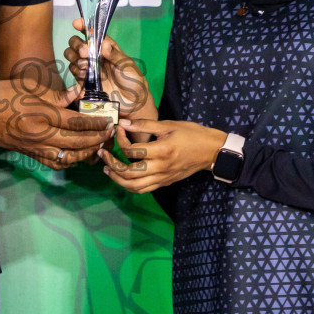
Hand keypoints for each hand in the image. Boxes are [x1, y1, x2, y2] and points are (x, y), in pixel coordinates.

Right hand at [0, 78, 113, 170]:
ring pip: (68, 157)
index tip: (109, 121)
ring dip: (86, 153)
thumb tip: (78, 94)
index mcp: (41, 115)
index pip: (76, 122)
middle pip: (76, 142)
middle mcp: (40, 135)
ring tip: (97, 145)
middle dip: (96, 139)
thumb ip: (56, 94)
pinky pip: (54, 163)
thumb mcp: (29, 86)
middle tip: (109, 134)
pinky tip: (77, 154)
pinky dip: (69, 161)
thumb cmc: (1, 94)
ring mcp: (34, 147)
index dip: (95, 123)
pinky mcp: (29, 154)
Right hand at [63, 19, 156, 120]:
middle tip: (85, 53)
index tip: (76, 24)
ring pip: (72, 57)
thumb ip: (114, 54)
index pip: (93, 33)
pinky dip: (76, 72)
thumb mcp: (127, 65)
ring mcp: (89, 68)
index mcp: (107, 48)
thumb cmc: (134, 81)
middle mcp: (95, 56)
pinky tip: (85, 76)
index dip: (83, 26)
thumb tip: (103, 43)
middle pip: (76, 43)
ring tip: (86, 66)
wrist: (133, 103)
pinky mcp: (84, 81)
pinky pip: (73, 72)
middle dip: (77, 45)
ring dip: (75, 59)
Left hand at [99, 118, 227, 193]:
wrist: (211, 151)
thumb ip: (144, 125)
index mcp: (161, 151)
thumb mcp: (168, 125)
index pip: (131, 150)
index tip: (118, 129)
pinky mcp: (165, 183)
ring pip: (133, 186)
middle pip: (128, 173)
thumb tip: (124, 123)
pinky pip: (143, 189)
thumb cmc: (191, 134)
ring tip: (107, 169)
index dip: (120, 139)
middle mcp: (160, 168)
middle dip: (111, 164)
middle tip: (102, 154)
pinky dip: (130, 185)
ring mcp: (162, 178)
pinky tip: (123, 177)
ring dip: (117, 179)